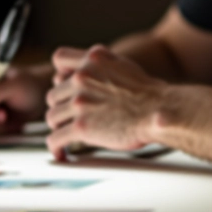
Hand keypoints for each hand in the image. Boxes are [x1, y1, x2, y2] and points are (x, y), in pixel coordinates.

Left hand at [45, 45, 165, 160]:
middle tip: (71, 117)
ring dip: (59, 127)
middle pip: (54, 94)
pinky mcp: (81, 127)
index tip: (65, 86)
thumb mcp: (122, 64)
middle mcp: (82, 78)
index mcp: (92, 60)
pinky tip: (61, 153)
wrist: (159, 109)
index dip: (60, 74)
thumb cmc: (148, 92)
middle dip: (62, 106)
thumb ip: (101, 64)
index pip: (59, 58)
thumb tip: (88, 71)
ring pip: (52, 116)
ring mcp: (79, 102)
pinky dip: (55, 147)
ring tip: (67, 134)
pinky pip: (56, 138)